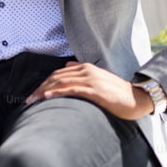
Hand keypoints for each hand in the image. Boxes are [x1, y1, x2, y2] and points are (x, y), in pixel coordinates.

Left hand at [24, 61, 154, 120]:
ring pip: (61, 82)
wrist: (138, 98)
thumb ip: (82, 73)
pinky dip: (58, 92)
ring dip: (44, 91)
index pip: (58, 74)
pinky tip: (48, 96)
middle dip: (40, 88)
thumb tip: (66, 66)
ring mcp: (91, 80)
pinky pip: (73, 90)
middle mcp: (86, 71)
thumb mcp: (98, 79)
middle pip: (56, 78)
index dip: (43, 83)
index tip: (34, 94)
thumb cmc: (117, 92)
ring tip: (33, 100)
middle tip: (28, 100)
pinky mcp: (96, 91)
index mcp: (85, 68)